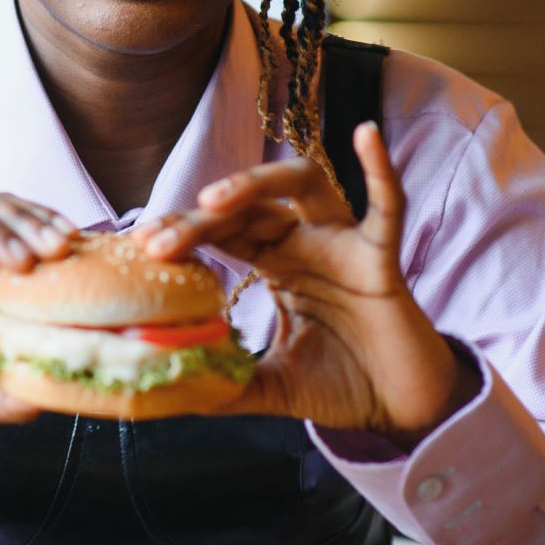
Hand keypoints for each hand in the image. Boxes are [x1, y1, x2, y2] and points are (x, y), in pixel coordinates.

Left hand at [135, 122, 478, 444]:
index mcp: (278, 263)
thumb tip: (170, 392)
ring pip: (306, 182)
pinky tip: (365, 133)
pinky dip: (379, 168)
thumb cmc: (341, 385)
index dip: (184, 230)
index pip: (223, 231)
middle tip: (159, 240)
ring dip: (259, 181)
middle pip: (251, 206)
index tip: (141, 243)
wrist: (402, 411)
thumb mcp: (270, 386)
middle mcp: (308, 242)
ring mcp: (345, 244)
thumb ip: (225, 385)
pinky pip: (388, 206)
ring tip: (216, 198)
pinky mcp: (383, 260)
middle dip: (202, 217)